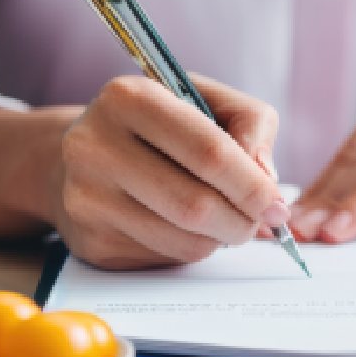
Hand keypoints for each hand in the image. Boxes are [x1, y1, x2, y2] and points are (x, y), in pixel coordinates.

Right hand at [53, 74, 289, 268]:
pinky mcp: (91, 241)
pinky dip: (193, 248)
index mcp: (129, 99)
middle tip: (262, 221)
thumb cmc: (158, 126)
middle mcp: (95, 147)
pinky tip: (188, 227)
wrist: (79, 157)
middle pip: (195, 205)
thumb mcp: (208, 100)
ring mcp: (86, 199)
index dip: (252, 185)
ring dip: (221, 238)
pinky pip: (165, 258)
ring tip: (227, 219)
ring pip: (184, 239)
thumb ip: (250, 123)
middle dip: (243, 220)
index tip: (277, 204)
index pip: (208, 152)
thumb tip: (266, 179)